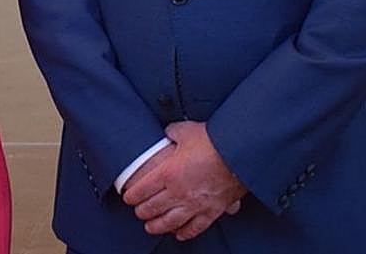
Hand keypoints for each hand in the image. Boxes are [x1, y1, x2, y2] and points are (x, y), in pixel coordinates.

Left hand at [122, 121, 246, 241]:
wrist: (238, 153)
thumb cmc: (211, 140)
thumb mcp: (185, 130)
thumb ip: (172, 132)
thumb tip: (168, 132)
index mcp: (168, 173)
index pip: (142, 189)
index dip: (132, 195)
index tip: (127, 197)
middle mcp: (178, 192)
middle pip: (153, 208)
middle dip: (142, 211)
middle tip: (137, 212)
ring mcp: (194, 204)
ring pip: (170, 222)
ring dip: (157, 226)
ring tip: (150, 227)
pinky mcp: (211, 211)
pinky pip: (195, 227)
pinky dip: (185, 233)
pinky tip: (179, 234)